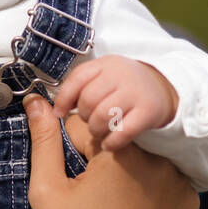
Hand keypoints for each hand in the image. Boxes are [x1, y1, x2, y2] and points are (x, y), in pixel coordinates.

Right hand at [24, 94, 198, 208]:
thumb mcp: (48, 189)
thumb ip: (43, 140)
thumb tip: (36, 102)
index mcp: (120, 151)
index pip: (85, 126)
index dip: (69, 149)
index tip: (70, 176)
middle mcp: (155, 158)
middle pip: (117, 137)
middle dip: (99, 155)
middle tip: (90, 192)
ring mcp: (177, 179)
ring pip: (141, 155)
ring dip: (126, 167)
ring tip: (111, 202)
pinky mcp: (188, 198)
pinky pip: (163, 177)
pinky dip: (148, 186)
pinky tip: (132, 208)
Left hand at [51, 55, 177, 151]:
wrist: (164, 89)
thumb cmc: (123, 87)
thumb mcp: (102, 78)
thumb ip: (77, 88)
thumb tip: (43, 107)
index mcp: (105, 64)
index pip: (77, 78)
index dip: (64, 99)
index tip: (59, 114)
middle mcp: (121, 74)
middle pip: (89, 99)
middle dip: (84, 116)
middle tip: (89, 122)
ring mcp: (137, 92)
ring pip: (104, 115)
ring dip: (96, 129)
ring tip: (99, 132)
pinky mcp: (150, 111)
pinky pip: (123, 131)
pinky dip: (112, 141)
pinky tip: (109, 144)